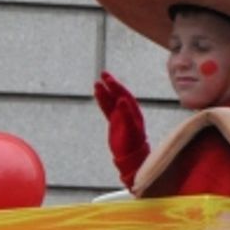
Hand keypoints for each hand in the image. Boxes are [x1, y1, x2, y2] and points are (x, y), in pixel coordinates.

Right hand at [94, 71, 148, 186]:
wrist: (131, 156)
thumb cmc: (134, 143)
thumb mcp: (130, 129)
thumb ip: (126, 114)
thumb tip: (122, 100)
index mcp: (134, 111)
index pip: (124, 95)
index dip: (116, 86)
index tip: (108, 78)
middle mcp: (128, 111)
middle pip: (118, 94)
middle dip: (111, 84)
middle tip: (103, 74)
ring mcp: (121, 115)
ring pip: (111, 100)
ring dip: (104, 92)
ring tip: (96, 83)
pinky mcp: (115, 121)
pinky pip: (107, 108)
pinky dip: (102, 101)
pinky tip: (97, 94)